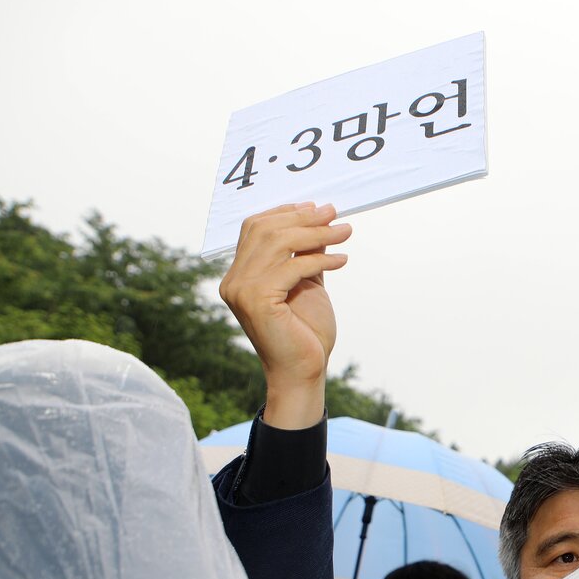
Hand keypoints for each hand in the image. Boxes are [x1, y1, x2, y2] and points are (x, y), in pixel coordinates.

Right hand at [218, 203, 351, 428]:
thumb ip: (306, 254)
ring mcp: (241, 289)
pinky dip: (321, 259)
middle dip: (304, 218)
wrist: (303, 371)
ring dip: (317, 234)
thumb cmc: (305, 333)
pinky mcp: (257, 300)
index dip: (286, 212)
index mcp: (239, 274)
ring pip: (279, 243)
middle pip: (266, 230)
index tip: (317, 207)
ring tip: (345, 231)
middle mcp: (233, 280)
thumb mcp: (307, 283)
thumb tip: (318, 219)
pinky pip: (294, 266)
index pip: (255, 228)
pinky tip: (342, 259)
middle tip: (335, 213)